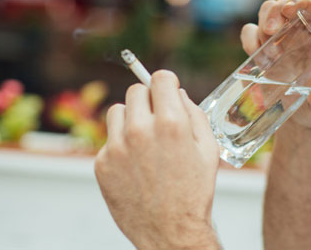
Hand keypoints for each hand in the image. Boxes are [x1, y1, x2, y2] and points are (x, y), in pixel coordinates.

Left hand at [94, 70, 220, 249]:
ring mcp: (117, 147)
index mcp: (171, 123)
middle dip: (149, 100)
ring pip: (117, 110)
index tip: (167, 90)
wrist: (170, 232)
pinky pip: (108, 139)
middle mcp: (140, 130)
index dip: (166, 83)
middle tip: (158, 119)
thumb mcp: (208, 149)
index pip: (160, 78)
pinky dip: (120, 145)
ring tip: (144, 141)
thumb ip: (194, 114)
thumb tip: (178, 95)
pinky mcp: (102, 164)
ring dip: (130, 119)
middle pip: (136, 90)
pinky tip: (136, 164)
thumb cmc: (193, 193)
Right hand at [240, 0, 310, 129]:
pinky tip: (258, 59)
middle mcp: (299, 30)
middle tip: (272, 31)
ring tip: (269, 52)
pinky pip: (249, 32)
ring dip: (262, 24)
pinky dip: (249, 39)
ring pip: (267, 12)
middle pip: (286, 2)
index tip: (291, 12)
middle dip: (276, 11)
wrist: (295, 119)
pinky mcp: (259, 48)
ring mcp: (278, 38)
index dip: (301, 2)